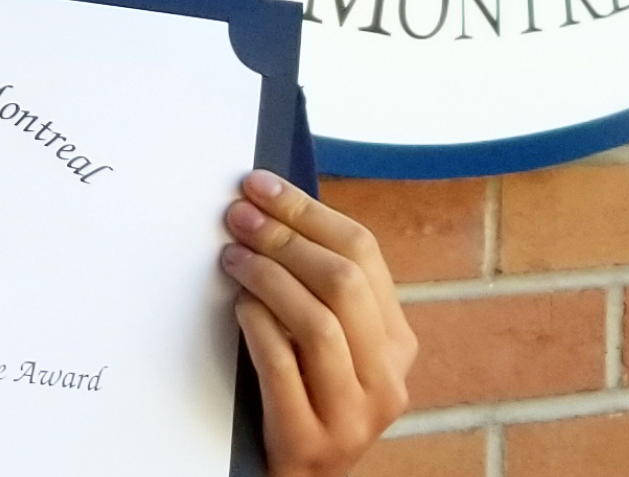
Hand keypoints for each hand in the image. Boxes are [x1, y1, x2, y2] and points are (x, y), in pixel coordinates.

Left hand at [221, 171, 416, 476]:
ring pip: (318, 323)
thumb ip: (318, 289)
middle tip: (237, 216)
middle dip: (285, 237)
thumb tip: (267, 209)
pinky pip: (283, 368)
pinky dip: (258, 327)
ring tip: (232, 258)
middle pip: (344, 282)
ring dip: (268, 277)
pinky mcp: (312, 441)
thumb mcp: (329, 344)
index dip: (308, 211)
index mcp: (396, 342)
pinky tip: (237, 307)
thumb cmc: (303, 396)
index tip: (261, 186)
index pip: (363, 253)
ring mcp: (355, 415)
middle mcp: (387, 378)